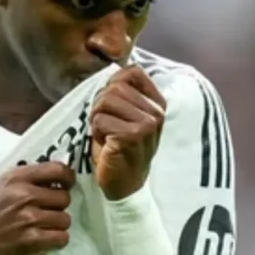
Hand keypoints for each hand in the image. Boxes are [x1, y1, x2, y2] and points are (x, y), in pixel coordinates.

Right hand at [0, 161, 74, 254]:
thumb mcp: (0, 185)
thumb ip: (26, 179)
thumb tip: (57, 177)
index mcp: (17, 177)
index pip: (58, 169)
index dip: (68, 177)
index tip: (66, 185)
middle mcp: (24, 194)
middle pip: (64, 197)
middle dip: (58, 206)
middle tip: (46, 212)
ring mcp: (29, 218)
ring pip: (65, 219)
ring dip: (57, 225)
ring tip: (43, 228)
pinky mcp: (31, 240)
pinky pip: (61, 238)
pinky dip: (56, 241)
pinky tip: (44, 240)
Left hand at [90, 65, 165, 200]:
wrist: (126, 185)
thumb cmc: (121, 148)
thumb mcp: (127, 116)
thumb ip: (124, 93)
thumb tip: (112, 69)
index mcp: (158, 103)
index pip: (132, 72)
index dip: (112, 84)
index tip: (111, 105)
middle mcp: (156, 112)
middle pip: (114, 87)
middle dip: (100, 104)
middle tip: (104, 124)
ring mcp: (147, 124)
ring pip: (105, 101)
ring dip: (97, 118)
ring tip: (106, 133)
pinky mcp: (132, 136)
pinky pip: (100, 120)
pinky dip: (96, 132)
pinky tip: (106, 144)